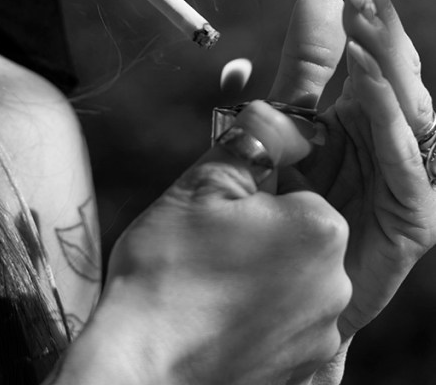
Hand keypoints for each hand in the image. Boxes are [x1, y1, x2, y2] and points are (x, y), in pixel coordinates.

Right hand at [73, 101, 350, 384]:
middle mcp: (336, 284)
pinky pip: (286, 320)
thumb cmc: (167, 270)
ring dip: (259, 272)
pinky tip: (216, 314)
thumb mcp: (201, 184)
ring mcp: (320, 332)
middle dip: (260, 231)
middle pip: (299, 232)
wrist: (139, 362)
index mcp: (319, 229)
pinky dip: (257, 314)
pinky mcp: (302, 367)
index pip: (297, 186)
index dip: (252, 192)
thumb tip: (279, 115)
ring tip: (208, 281)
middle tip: (208, 244)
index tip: (217, 210)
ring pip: (293, 276)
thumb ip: (251, 141)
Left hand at [269, 0, 435, 342]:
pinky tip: (366, 79)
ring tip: (357, 4)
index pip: (370, 33)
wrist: (284, 294)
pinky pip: (403, 161)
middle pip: (392, 54)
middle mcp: (393, 128)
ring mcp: (406, 170)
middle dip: (374, 3)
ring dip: (380, 48)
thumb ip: (307, 59)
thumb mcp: (290, 115)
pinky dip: (386, 117)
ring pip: (403, 98)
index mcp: (368, 101)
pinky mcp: (414, 217)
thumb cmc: (287, 207)